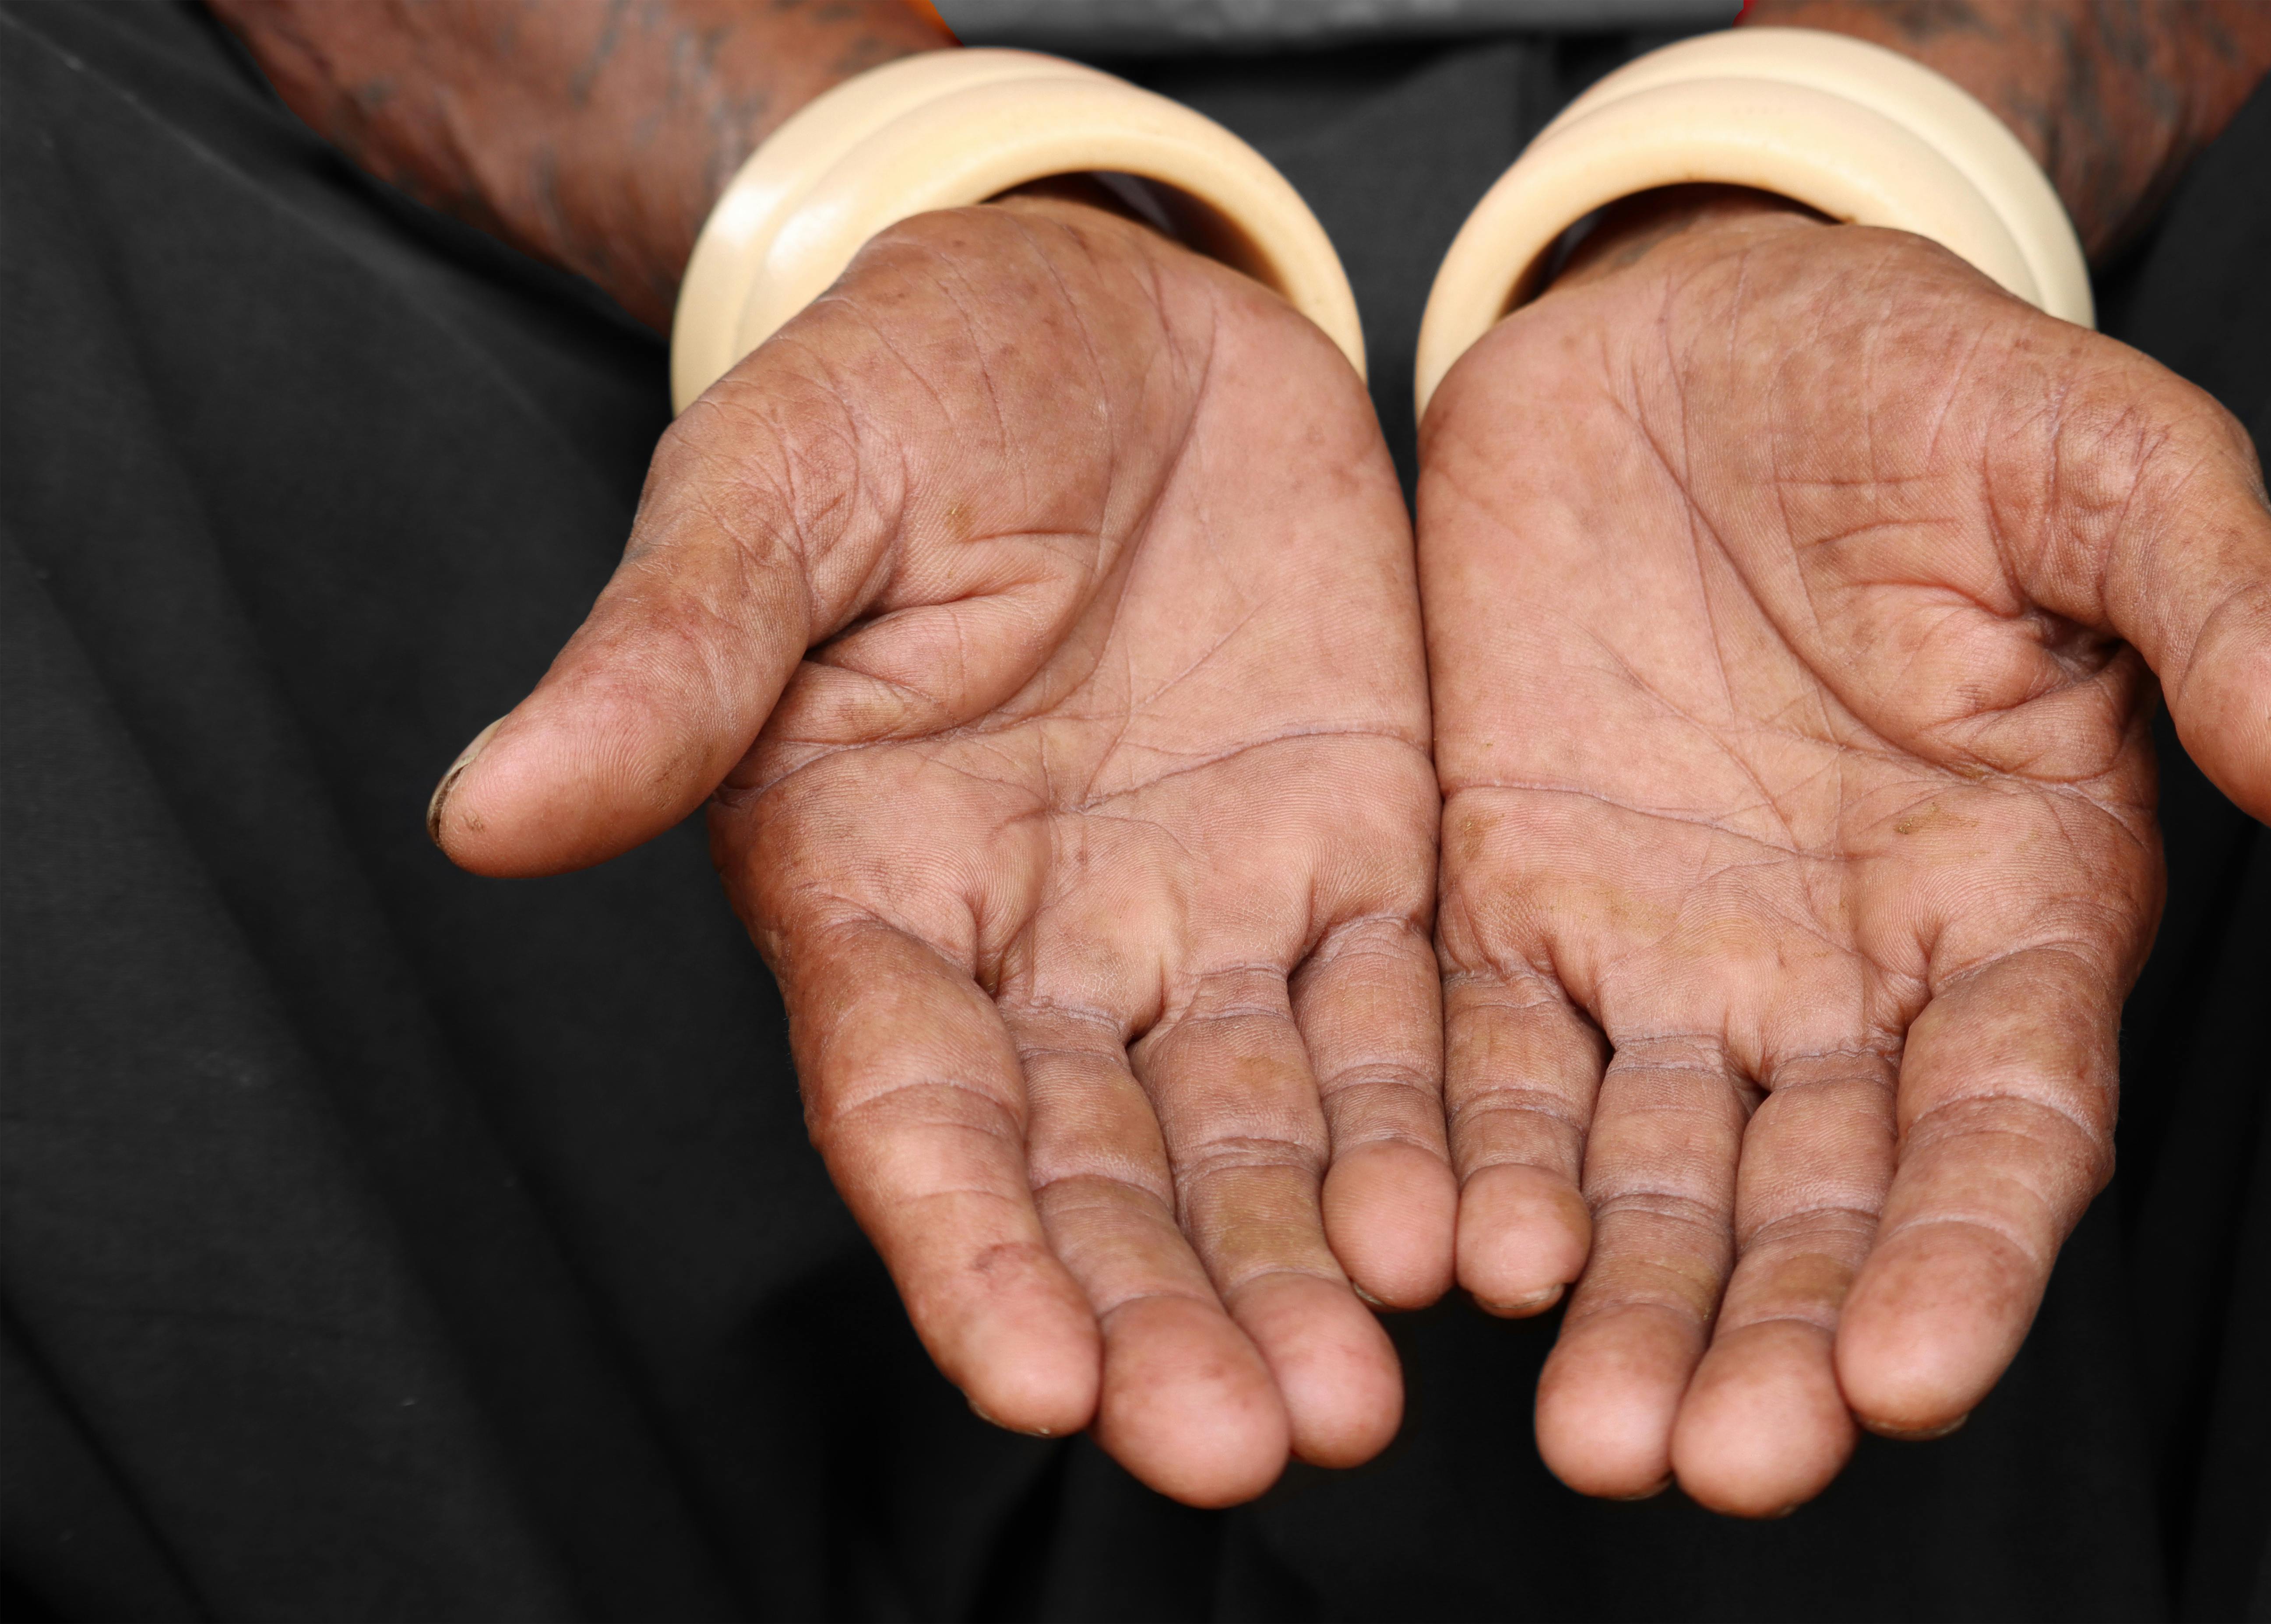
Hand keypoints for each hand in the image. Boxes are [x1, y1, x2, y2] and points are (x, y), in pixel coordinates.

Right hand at [427, 194, 1452, 1505]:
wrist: (1108, 311)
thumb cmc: (905, 380)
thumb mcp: (776, 484)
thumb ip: (669, 660)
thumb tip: (488, 810)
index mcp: (873, 890)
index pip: (916, 1114)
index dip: (971, 1253)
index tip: (1038, 1383)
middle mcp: (1042, 948)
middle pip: (1101, 1173)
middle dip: (1167, 1316)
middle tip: (1253, 1446)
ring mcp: (1206, 914)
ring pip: (1259, 1138)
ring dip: (1308, 1274)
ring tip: (1365, 1403)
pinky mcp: (1356, 855)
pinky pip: (1403, 1021)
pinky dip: (1438, 1132)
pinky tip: (1485, 1237)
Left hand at [1417, 190, 2270, 1515]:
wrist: (1692, 320)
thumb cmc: (1930, 381)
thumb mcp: (2104, 458)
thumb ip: (2230, 621)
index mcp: (2019, 897)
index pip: (2007, 1121)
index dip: (1968, 1253)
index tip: (1914, 1375)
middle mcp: (1849, 972)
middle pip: (1825, 1201)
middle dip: (1779, 1335)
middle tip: (1718, 1461)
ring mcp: (1677, 950)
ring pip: (1655, 1176)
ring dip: (1623, 1305)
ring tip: (1587, 1434)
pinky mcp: (1516, 897)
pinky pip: (1493, 1058)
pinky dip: (1474, 1162)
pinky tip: (1452, 1256)